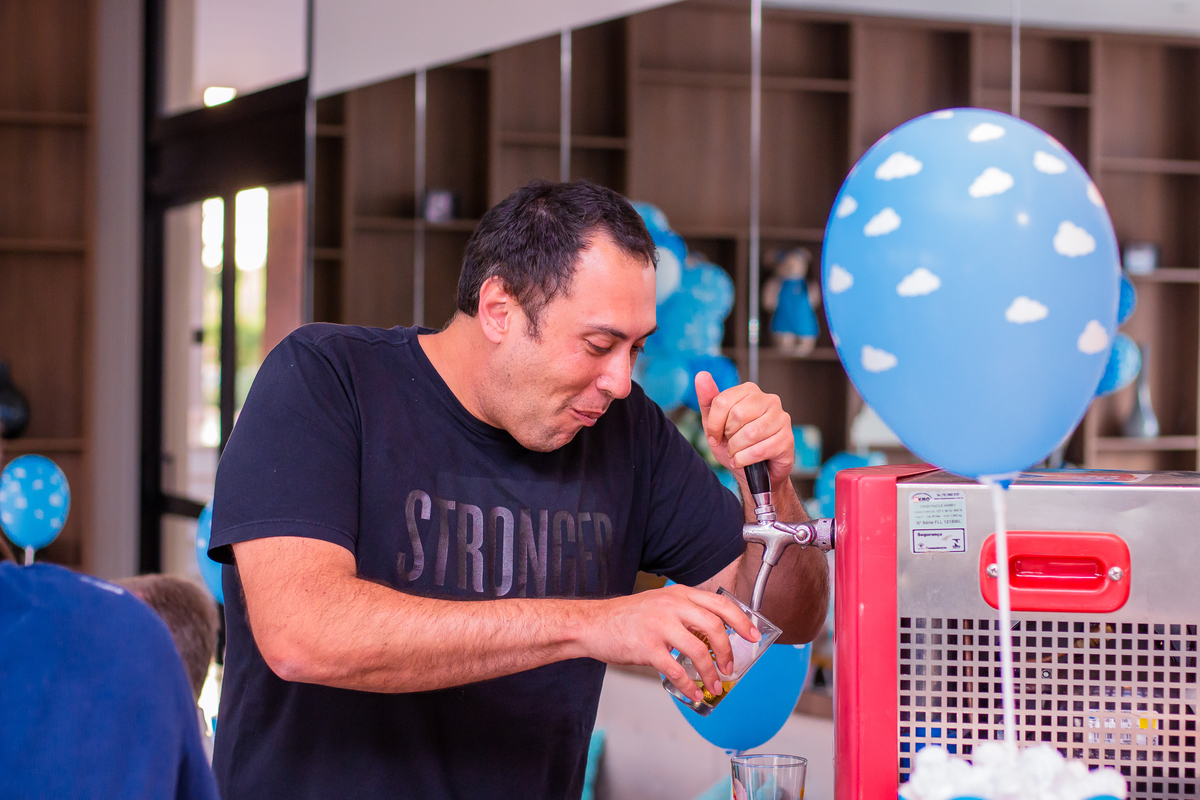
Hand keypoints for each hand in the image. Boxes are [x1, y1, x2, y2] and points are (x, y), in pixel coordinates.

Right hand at [580, 584, 759, 702]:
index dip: (741, 620)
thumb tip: (714, 637)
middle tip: (730, 666)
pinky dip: (689, 685)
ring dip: (710, 673)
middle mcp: (671, 606)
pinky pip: (676, 670)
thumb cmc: (626, 618)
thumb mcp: (659, 604)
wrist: (593, 624)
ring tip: (713, 685)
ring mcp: (659, 625)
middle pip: (714, 626)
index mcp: (678, 594)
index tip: (753, 634)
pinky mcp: (647, 646)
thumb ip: (685, 613)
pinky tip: (692, 693)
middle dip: (728, 650)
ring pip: (698, 651)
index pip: (720, 603)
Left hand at [695, 371, 793, 487]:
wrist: (756, 471)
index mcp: (750, 391)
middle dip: (728, 436)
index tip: (714, 436)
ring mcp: (781, 418)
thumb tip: (701, 375)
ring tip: (737, 453)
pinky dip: (745, 459)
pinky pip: (759, 450)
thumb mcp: (716, 423)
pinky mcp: (787, 438)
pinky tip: (744, 461)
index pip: (722, 401)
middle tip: (730, 444)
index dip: (714, 424)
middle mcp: (769, 400)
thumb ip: (709, 400)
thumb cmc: (736, 444)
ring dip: (736, 450)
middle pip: (737, 415)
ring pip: (750, 433)